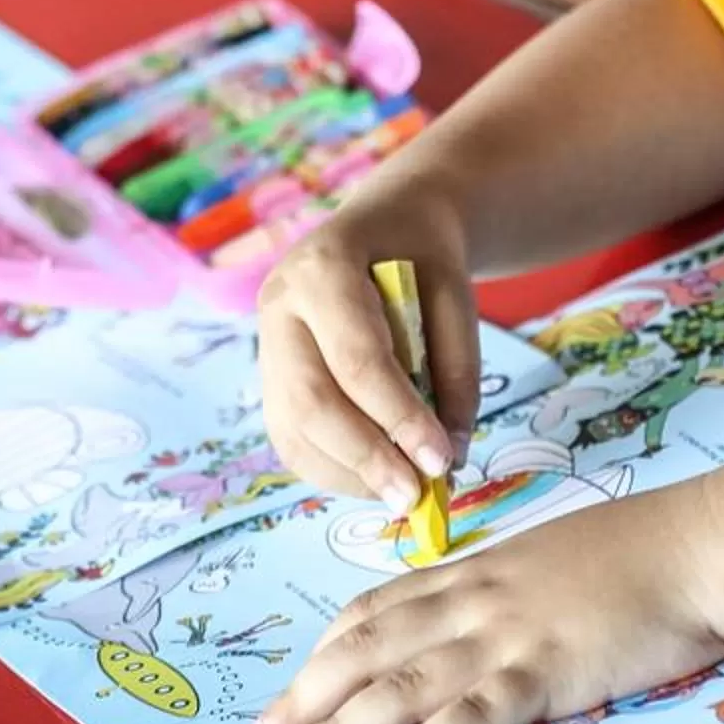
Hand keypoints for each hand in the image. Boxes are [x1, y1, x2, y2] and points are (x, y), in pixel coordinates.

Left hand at [244, 481, 723, 723]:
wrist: (697, 543)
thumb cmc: (639, 550)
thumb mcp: (553, 557)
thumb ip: (507, 586)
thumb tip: (476, 617)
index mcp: (478, 571)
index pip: (378, 608)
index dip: (327, 650)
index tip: (293, 684)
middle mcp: (475, 601)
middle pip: (369, 649)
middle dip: (307, 697)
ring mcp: (506, 635)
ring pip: (402, 684)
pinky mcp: (546, 672)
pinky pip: (473, 715)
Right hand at [256, 177, 479, 509]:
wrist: (386, 225)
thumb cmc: (424, 255)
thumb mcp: (457, 293)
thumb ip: (456, 371)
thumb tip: (448, 456)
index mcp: (323, 267)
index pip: (357, 358)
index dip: (398, 416)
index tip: (441, 461)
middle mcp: (279, 305)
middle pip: (312, 401)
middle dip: (366, 458)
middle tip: (416, 498)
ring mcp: (266, 343)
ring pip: (293, 429)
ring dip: (350, 474)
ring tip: (404, 496)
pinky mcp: (269, 378)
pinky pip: (292, 438)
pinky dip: (334, 469)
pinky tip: (377, 479)